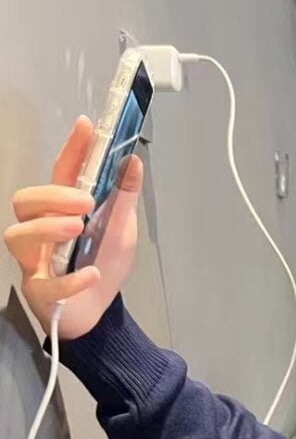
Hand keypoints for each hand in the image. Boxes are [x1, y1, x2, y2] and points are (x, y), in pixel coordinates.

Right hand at [4, 116, 142, 338]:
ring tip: (77, 228)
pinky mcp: (40, 292)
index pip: (61, 173)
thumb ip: (123, 198)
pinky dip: (70, 279)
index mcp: (62, 210)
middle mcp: (40, 231)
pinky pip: (45, 284)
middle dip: (52, 196)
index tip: (86, 126)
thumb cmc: (103, 264)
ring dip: (48, 228)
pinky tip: (91, 274)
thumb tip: (133, 160)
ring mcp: (35, 261)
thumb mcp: (121, 229)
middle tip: (84, 202)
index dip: (72, 148)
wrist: (100, 313)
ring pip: (18, 236)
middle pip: (24, 201)